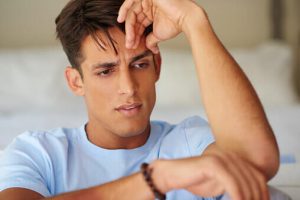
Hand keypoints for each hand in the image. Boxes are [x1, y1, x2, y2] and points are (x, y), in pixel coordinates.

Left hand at [118, 0, 202, 52]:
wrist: (185, 18)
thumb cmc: (176, 24)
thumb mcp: (159, 34)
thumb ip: (151, 40)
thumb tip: (150, 48)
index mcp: (152, 11)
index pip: (139, 23)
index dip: (135, 35)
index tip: (132, 45)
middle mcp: (150, 4)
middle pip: (135, 19)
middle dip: (131, 33)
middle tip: (130, 44)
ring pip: (132, 13)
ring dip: (129, 27)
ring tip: (129, 39)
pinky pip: (131, 1)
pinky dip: (124, 10)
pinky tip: (121, 20)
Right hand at [150, 147, 268, 198]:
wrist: (174, 174)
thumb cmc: (197, 181)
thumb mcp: (222, 185)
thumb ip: (237, 187)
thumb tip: (253, 197)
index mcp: (235, 158)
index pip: (258, 176)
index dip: (263, 193)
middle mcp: (230, 155)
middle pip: (254, 180)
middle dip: (257, 198)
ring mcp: (222, 158)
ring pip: (245, 183)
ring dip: (248, 199)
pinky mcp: (213, 164)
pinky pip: (232, 184)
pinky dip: (237, 197)